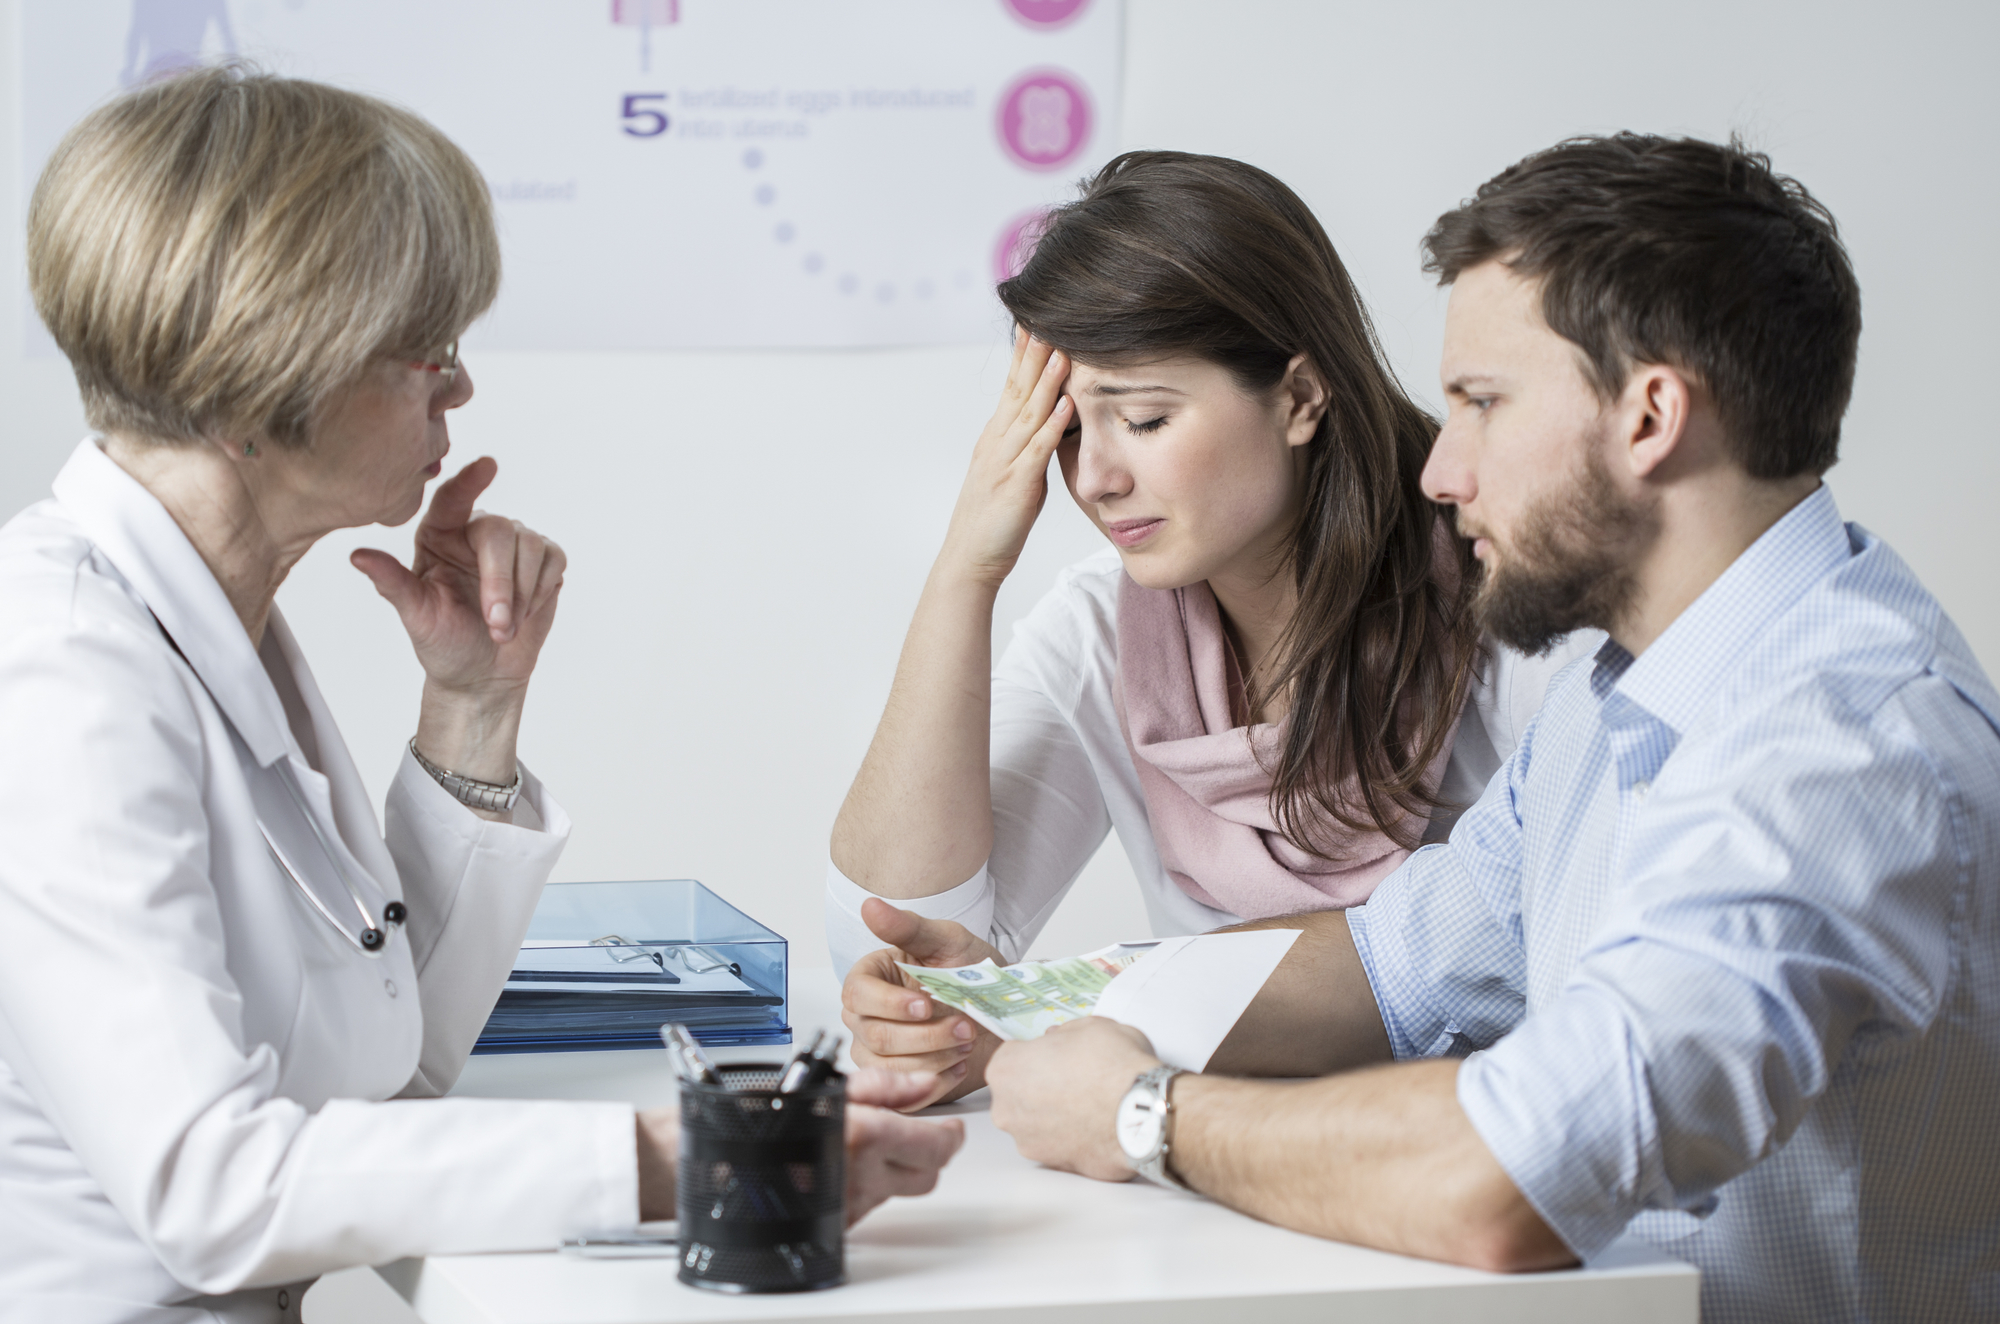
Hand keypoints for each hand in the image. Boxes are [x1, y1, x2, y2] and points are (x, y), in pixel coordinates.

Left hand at [351, 457, 564, 699]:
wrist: (483, 674)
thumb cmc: (444, 643)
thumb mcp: (417, 616)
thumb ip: (392, 583)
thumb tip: (356, 556)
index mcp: (440, 534)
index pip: (453, 500)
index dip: (470, 481)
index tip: (488, 466)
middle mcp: (477, 532)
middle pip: (500, 532)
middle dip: (500, 582)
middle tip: (496, 625)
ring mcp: (515, 544)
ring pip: (531, 547)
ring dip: (521, 596)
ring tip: (503, 629)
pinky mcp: (545, 560)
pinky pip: (553, 560)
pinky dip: (540, 592)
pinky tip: (525, 614)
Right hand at [634, 1068, 965, 1223]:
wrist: (706, 1166)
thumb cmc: (754, 1121)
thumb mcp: (823, 1087)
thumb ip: (883, 1086)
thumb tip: (924, 1087)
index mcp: (865, 1136)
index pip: (938, 1147)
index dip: (950, 1133)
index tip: (947, 1123)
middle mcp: (862, 1177)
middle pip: (928, 1176)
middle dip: (928, 1153)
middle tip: (915, 1131)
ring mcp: (849, 1206)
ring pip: (897, 1191)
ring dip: (893, 1167)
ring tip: (865, 1141)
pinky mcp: (833, 1225)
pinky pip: (866, 1204)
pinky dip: (863, 1182)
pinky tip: (839, 1161)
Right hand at [842, 898, 1004, 1108]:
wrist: (998, 1008)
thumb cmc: (968, 970)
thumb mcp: (946, 941)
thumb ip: (908, 927)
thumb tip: (871, 906)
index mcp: (868, 979)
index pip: (859, 995)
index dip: (892, 1004)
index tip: (927, 1004)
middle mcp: (864, 1018)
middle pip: (877, 1036)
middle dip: (927, 1035)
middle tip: (965, 1025)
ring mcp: (877, 1053)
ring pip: (892, 1067)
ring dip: (937, 1057)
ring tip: (967, 1041)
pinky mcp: (897, 1081)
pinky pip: (906, 1093)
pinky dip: (939, 1081)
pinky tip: (961, 1064)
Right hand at [940, 328, 1072, 586]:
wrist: (970, 560)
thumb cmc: (992, 522)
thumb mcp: (1011, 474)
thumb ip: (1028, 447)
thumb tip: (1051, 425)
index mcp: (996, 439)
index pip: (1012, 387)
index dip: (1024, 355)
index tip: (1035, 322)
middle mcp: (997, 443)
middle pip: (1017, 390)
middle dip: (1033, 354)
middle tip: (1046, 317)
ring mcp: (1005, 463)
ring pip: (1028, 414)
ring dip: (1046, 383)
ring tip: (1062, 352)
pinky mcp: (1016, 486)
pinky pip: (1037, 452)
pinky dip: (1051, 427)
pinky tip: (1066, 406)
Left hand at [988, 1017, 1160, 1181]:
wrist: (1142, 1112)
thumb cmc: (1114, 1067)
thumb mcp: (1091, 1026)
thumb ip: (1064, 1034)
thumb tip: (1059, 1040)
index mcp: (1007, 1069)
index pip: (1011, 1058)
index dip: (1037, 1055)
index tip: (1055, 1056)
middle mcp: (1007, 1108)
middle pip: (1017, 1093)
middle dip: (1040, 1087)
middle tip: (1074, 1079)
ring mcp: (1027, 1140)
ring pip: (1035, 1123)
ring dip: (1054, 1115)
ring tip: (1088, 1105)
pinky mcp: (1051, 1163)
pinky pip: (1056, 1145)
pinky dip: (1070, 1138)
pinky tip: (1093, 1125)